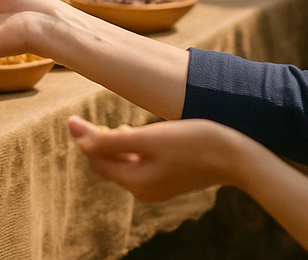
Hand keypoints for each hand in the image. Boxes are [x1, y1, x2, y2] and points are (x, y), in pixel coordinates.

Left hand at [68, 116, 250, 202]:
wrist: (236, 156)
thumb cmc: (193, 142)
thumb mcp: (149, 138)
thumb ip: (110, 140)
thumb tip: (77, 138)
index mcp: (136, 182)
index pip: (96, 160)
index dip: (83, 138)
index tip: (71, 117)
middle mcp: (144, 190)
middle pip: (107, 164)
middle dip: (95, 143)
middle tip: (82, 120)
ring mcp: (158, 187)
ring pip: (123, 164)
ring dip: (113, 145)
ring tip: (106, 125)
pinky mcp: (170, 179)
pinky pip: (140, 165)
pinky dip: (131, 149)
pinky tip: (133, 133)